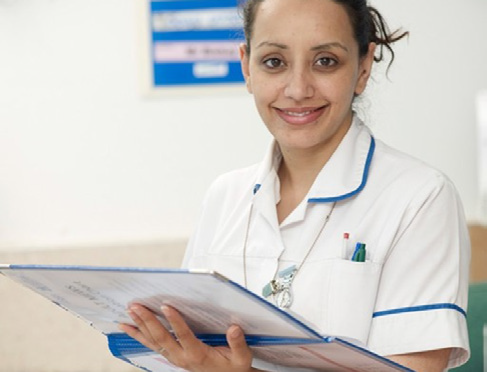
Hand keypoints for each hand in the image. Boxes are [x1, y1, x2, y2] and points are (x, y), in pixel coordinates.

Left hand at [119, 304, 253, 371]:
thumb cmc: (232, 367)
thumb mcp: (242, 358)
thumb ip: (238, 343)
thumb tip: (234, 328)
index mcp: (198, 355)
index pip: (183, 336)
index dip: (175, 321)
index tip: (166, 306)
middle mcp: (181, 357)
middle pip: (161, 338)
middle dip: (148, 320)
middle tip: (137, 306)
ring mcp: (174, 357)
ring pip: (153, 341)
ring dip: (140, 326)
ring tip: (129, 312)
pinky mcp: (171, 355)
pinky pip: (151, 345)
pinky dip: (138, 335)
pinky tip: (128, 327)